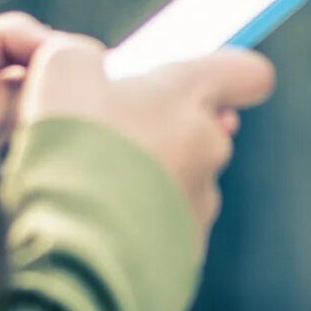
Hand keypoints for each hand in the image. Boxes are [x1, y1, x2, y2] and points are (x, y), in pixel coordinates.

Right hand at [22, 37, 277, 231]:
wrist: (77, 247)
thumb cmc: (73, 147)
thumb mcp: (62, 72)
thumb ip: (82, 58)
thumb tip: (88, 67)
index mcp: (188, 95)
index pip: (248, 73)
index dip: (227, 74)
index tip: (194, 83)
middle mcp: (209, 148)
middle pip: (203, 131)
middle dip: (162, 134)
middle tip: (107, 141)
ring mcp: (200, 205)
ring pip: (181, 184)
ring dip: (146, 184)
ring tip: (91, 193)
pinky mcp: (186, 253)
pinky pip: (165, 232)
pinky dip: (137, 229)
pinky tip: (96, 231)